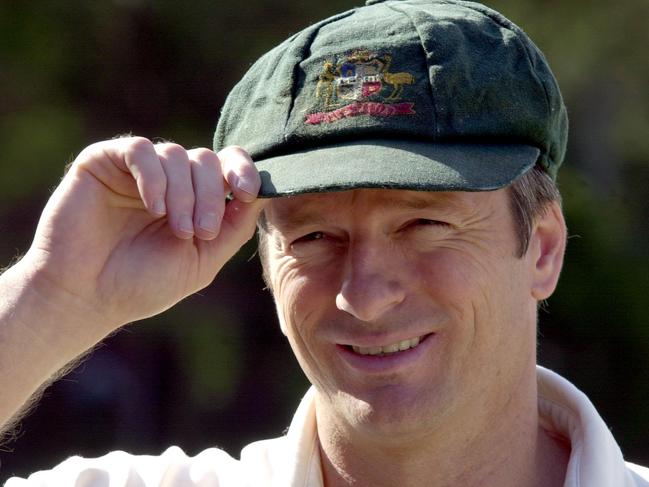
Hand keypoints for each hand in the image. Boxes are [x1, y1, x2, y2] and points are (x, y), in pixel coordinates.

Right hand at [20, 137, 265, 332]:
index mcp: (194, 199)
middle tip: (199, 231)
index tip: (246, 191)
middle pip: (206, 160)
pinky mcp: (103, 162)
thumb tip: (263, 193)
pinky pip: (140, 151)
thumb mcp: (203, 260)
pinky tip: (153, 207)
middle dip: (211, 195)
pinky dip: (154, 177)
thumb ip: (234, 227)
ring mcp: (136, 170)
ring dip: (184, 193)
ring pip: (177, 155)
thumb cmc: (142, 284)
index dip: (243, 170)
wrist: (85, 297)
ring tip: (177, 229)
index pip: (227, 164)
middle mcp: (168, 180)